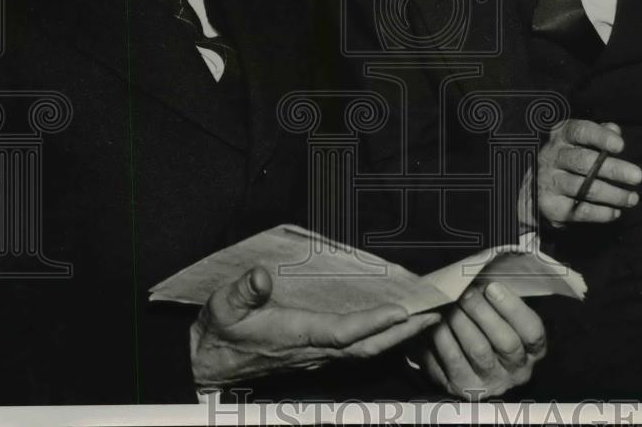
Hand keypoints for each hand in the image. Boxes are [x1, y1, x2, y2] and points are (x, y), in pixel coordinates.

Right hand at [190, 266, 439, 386]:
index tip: (402, 311)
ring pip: (366, 350)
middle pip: (367, 346)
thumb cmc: (218, 334)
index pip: (343, 332)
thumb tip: (261, 276)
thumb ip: (242, 291)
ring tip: (426, 317)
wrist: (207, 364)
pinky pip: (357, 349)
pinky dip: (381, 338)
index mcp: (294, 335)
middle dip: (403, 332)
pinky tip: (395, 327)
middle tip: (434, 313)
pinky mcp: (316, 355)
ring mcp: (316, 356)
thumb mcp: (222, 306)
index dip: (374, 323)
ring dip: (398, 336)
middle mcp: (312, 350)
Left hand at [420, 281, 545, 399]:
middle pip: (505, 342)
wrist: (470, 367)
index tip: (492, 286)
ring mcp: (489, 383)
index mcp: (533, 351)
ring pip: (477, 350)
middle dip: (482, 311)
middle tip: (466, 291)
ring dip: (461, 321)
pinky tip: (437, 319)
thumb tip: (481, 275)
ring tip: (450, 302)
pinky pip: (450, 360)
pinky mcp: (462, 387)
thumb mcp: (505, 316)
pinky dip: (442, 336)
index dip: (512, 308)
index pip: (532, 332)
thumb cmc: (490, 329)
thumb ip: (500, 299)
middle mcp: (516, 371)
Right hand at [538, 119, 641, 226]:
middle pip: (584, 162)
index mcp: (560, 137)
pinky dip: (602, 213)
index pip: (579, 131)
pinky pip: (581, 210)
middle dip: (614, 169)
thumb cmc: (566, 159)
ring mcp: (549, 182)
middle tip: (637, 176)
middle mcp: (551, 157)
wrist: (535, 187)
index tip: (620, 146)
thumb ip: (598, 133)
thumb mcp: (577, 141)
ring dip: (613, 195)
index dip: (600, 137)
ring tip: (633, 198)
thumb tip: (615, 130)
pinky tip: (616, 212)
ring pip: (585, 189)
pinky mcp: (551, 205)